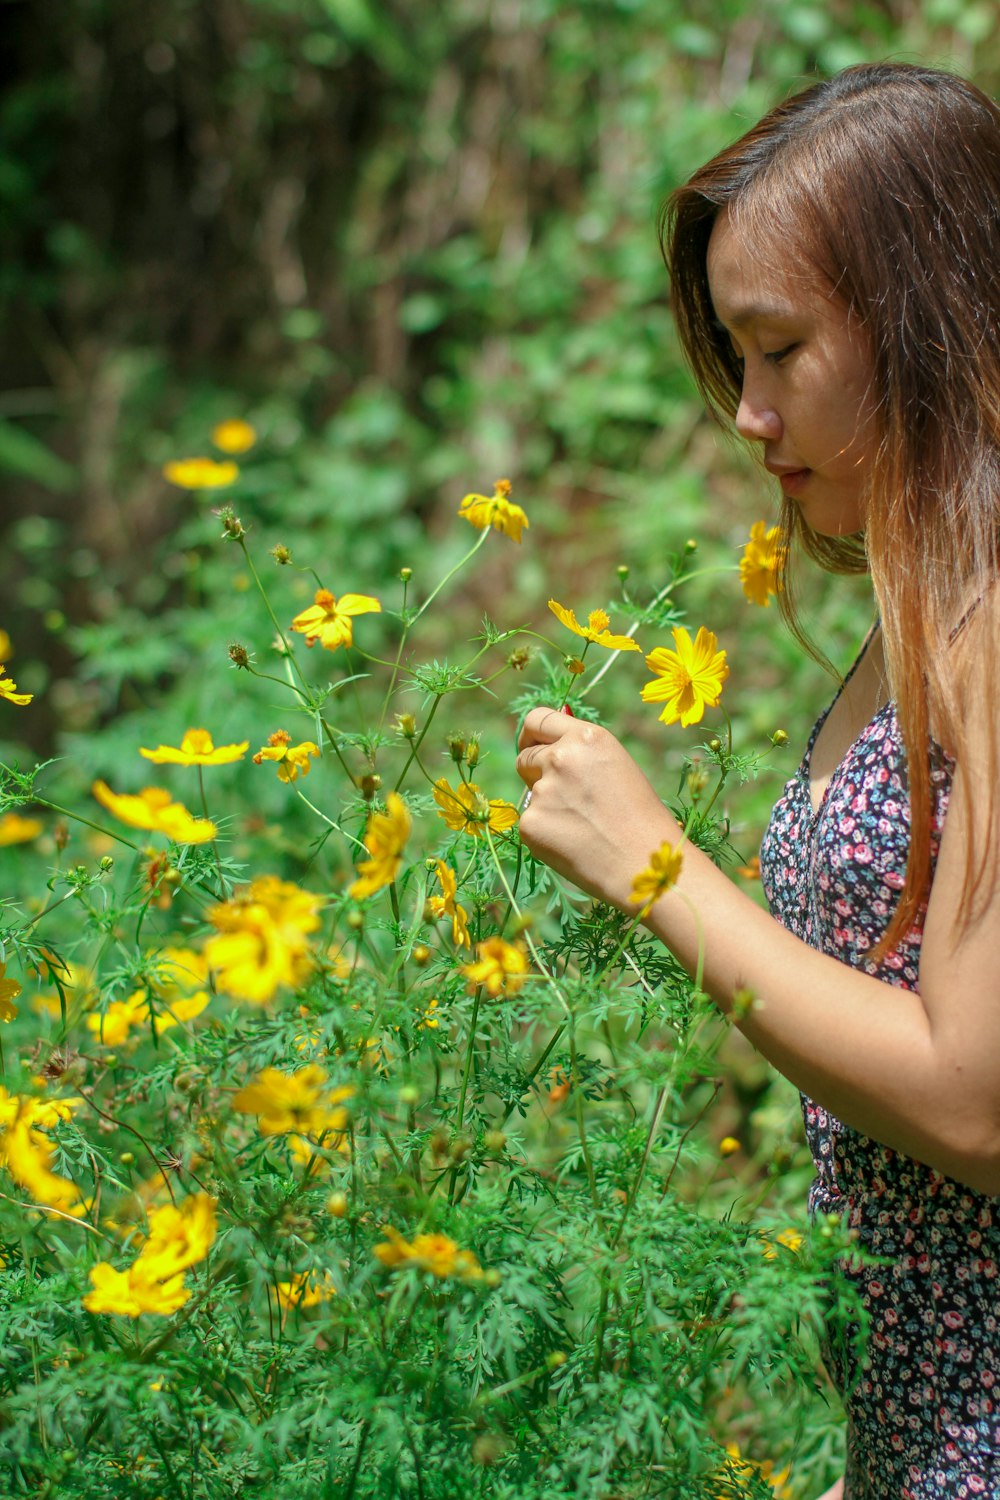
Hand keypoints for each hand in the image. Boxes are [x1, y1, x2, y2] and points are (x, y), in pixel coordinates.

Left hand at [515, 706, 680, 908]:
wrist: (645, 863)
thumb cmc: (641, 818)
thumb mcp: (617, 767)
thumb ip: (580, 753)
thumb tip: (543, 742)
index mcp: (587, 737)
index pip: (537, 719)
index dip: (531, 735)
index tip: (530, 746)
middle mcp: (561, 757)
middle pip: (526, 757)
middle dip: (535, 772)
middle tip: (565, 798)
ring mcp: (543, 790)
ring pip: (530, 793)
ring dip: (546, 805)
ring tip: (584, 827)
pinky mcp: (531, 822)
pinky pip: (530, 822)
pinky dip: (546, 833)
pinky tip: (576, 844)